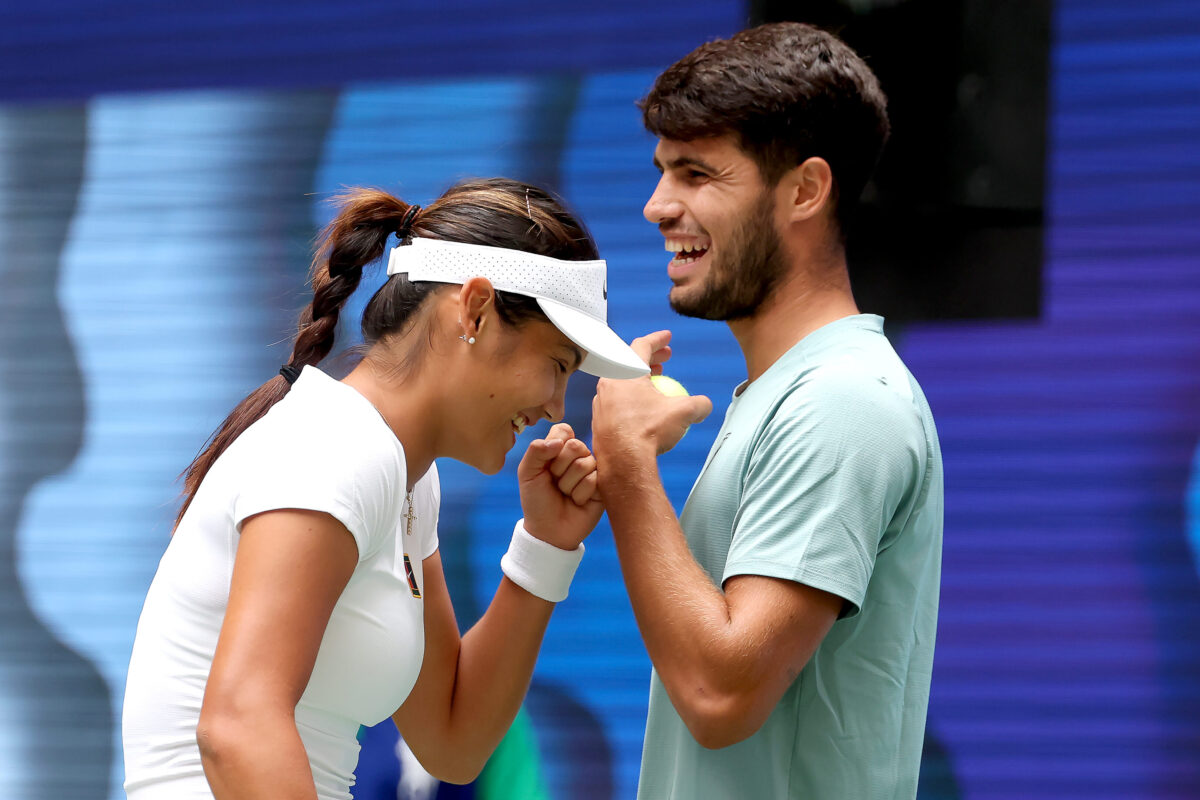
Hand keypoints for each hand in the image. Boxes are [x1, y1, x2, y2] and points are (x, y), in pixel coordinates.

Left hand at [517, 423, 603, 549]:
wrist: (548, 531)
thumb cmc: (536, 501)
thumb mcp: (527, 474)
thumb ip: (536, 450)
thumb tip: (559, 441)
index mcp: (559, 449)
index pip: (564, 430)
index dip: (554, 446)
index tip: (546, 465)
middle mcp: (578, 457)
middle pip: (576, 446)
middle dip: (560, 468)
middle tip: (555, 483)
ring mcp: (592, 471)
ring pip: (585, 463)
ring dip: (569, 484)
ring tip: (566, 494)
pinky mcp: (603, 486)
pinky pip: (595, 479)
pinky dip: (580, 494)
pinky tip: (577, 502)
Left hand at [592, 330, 712, 461]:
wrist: (622, 461)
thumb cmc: (649, 431)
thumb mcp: (682, 413)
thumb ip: (698, 404)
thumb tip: (704, 405)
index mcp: (627, 371)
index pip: (642, 345)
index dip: (658, 339)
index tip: (668, 338)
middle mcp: (609, 382)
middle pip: (629, 362)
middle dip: (649, 358)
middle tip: (664, 360)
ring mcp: (601, 401)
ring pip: (620, 382)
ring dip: (638, 379)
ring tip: (653, 384)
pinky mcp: (599, 419)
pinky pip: (616, 402)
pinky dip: (630, 400)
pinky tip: (642, 411)